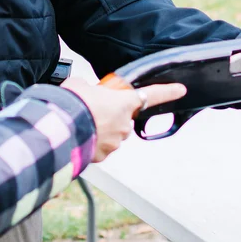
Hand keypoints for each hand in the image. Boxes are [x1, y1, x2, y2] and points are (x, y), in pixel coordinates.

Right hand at [64, 76, 186, 160]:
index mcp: (124, 102)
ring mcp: (115, 142)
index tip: (181, 90)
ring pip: (110, 134)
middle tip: (90, 110)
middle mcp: (125, 124)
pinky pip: (100, 148)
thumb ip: (91, 89)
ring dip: (99, 130)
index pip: (153, 94)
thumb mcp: (81, 85)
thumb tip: (86, 93)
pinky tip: (78, 136)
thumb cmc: (72, 103)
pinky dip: (91, 143)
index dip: (168, 91)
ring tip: (80, 123)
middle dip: (110, 115)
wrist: (59, 127)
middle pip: (122, 118)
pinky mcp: (103, 156)